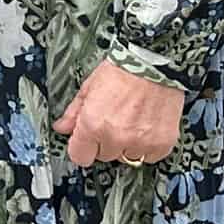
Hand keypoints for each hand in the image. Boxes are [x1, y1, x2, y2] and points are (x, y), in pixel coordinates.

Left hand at [52, 58, 182, 167]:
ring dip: (126, 145)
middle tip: (111, 121)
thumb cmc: (122, 71)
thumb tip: (62, 127)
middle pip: (103, 156)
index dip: (80, 148)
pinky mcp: (162, 145)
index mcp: (93, 123)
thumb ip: (73, 112)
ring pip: (127, 158)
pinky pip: (149, 157)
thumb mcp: (89, 87)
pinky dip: (147, 146)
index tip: (84, 143)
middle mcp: (116, 137)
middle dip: (104, 142)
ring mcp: (140, 143)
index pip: (79, 156)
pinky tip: (145, 127)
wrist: (153, 65)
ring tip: (130, 121)